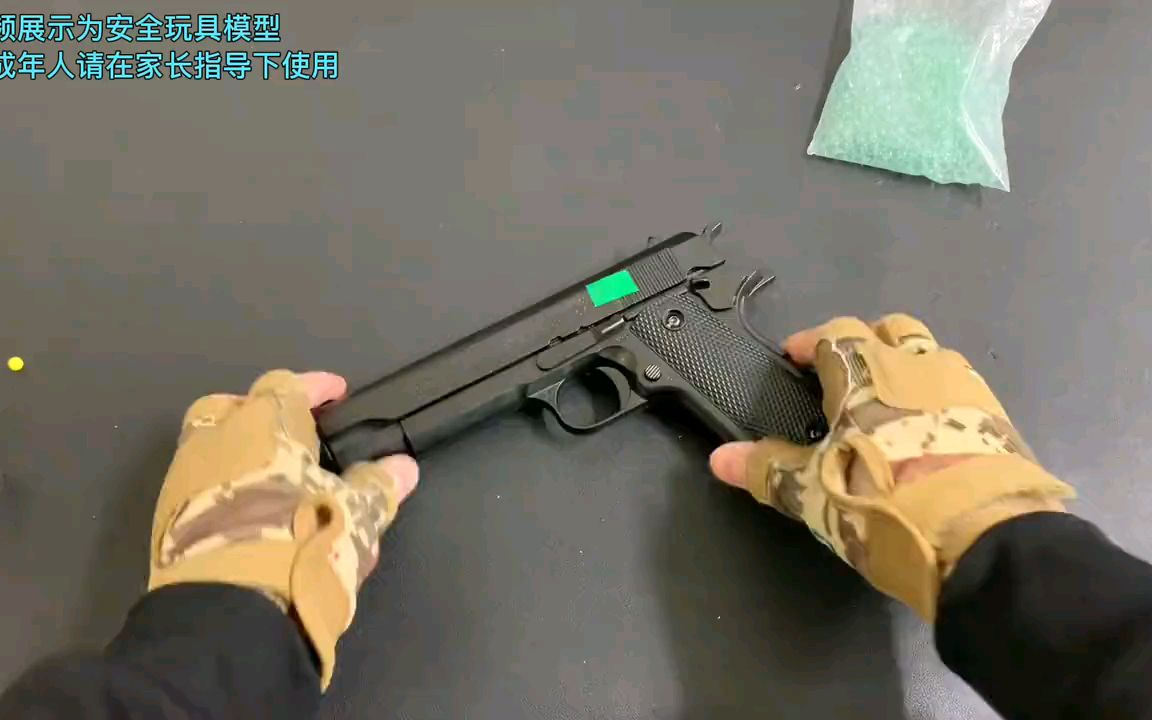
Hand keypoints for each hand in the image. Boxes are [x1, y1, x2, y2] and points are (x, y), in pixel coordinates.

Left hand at [148, 370, 417, 688]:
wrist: (226, 613)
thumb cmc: (300, 542)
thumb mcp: (357, 514)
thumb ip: (378, 485)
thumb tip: (403, 467)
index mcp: (265, 423)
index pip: (287, 384)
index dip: (314, 386)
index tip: (335, 393)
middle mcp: (217, 439)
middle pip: (231, 406)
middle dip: (258, 411)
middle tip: (288, 432)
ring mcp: (182, 479)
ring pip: (207, 447)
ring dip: (236, 454)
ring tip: (271, 482)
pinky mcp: (164, 521)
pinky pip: (194, 489)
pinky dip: (220, 492)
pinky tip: (246, 518)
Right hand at [710, 315, 1071, 619]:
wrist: (987, 540)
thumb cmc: (884, 504)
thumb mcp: (812, 493)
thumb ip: (767, 469)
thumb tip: (719, 457)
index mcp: (863, 372)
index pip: (831, 334)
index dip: (809, 342)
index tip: (794, 358)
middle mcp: (915, 365)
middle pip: (889, 328)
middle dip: (863, 341)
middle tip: (845, 372)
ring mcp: (964, 386)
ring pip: (931, 352)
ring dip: (908, 364)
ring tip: (891, 400)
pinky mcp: (999, 418)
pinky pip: (963, 388)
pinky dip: (941, 396)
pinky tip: (933, 432)